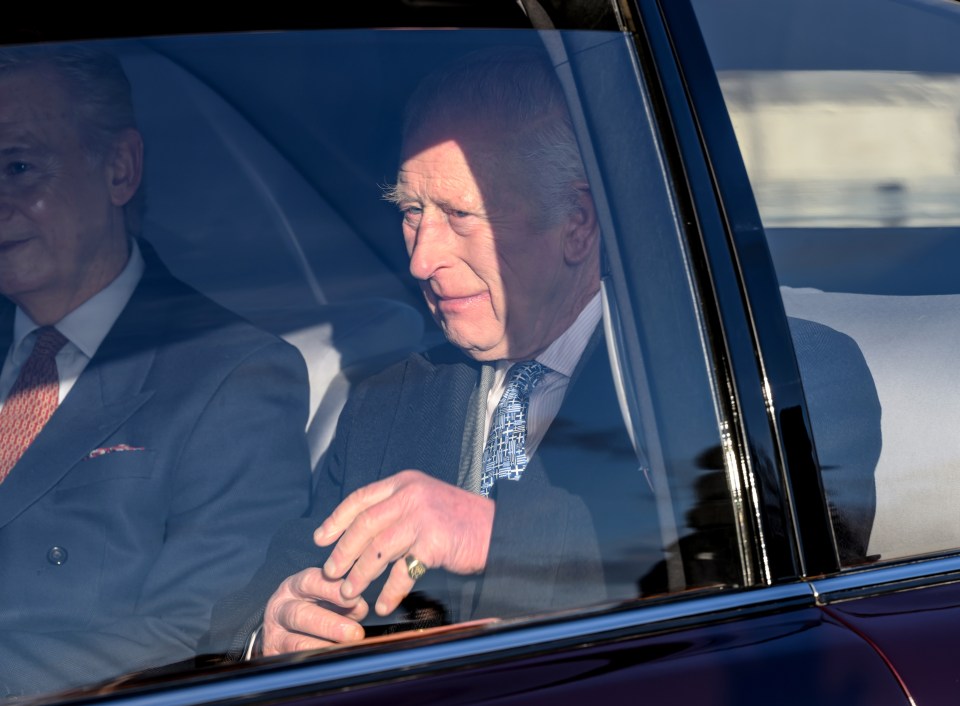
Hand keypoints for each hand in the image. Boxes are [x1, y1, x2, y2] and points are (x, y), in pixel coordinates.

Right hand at [261, 567, 368, 655]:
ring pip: (297, 642)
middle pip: (300, 614)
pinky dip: (317, 661)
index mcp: (295, 587)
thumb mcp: (325, 596)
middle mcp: (281, 608)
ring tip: (345, 650)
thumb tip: (359, 609)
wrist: (283, 629)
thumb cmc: (313, 607)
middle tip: (355, 632)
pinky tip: (333, 661)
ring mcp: (275, 634)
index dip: (332, 591)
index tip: (353, 600)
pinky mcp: (276, 656)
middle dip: (330, 625)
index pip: (311, 582)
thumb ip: (342, 600)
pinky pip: (296, 661)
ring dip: (325, 647)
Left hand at [315, 470, 494, 616]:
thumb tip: (361, 533)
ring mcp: (421, 517)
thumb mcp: (425, 499)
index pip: (360, 499)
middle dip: (342, 551)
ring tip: (349, 592)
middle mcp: (410, 495)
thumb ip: (397, 508)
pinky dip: (389, 592)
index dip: (336, 520)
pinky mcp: (433, 542)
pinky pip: (402, 572)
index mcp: (404, 482)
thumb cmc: (459, 520)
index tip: (320, 538)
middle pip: (363, 525)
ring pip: (377, 549)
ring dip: (359, 574)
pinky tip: (383, 604)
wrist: (497, 529)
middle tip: (330, 572)